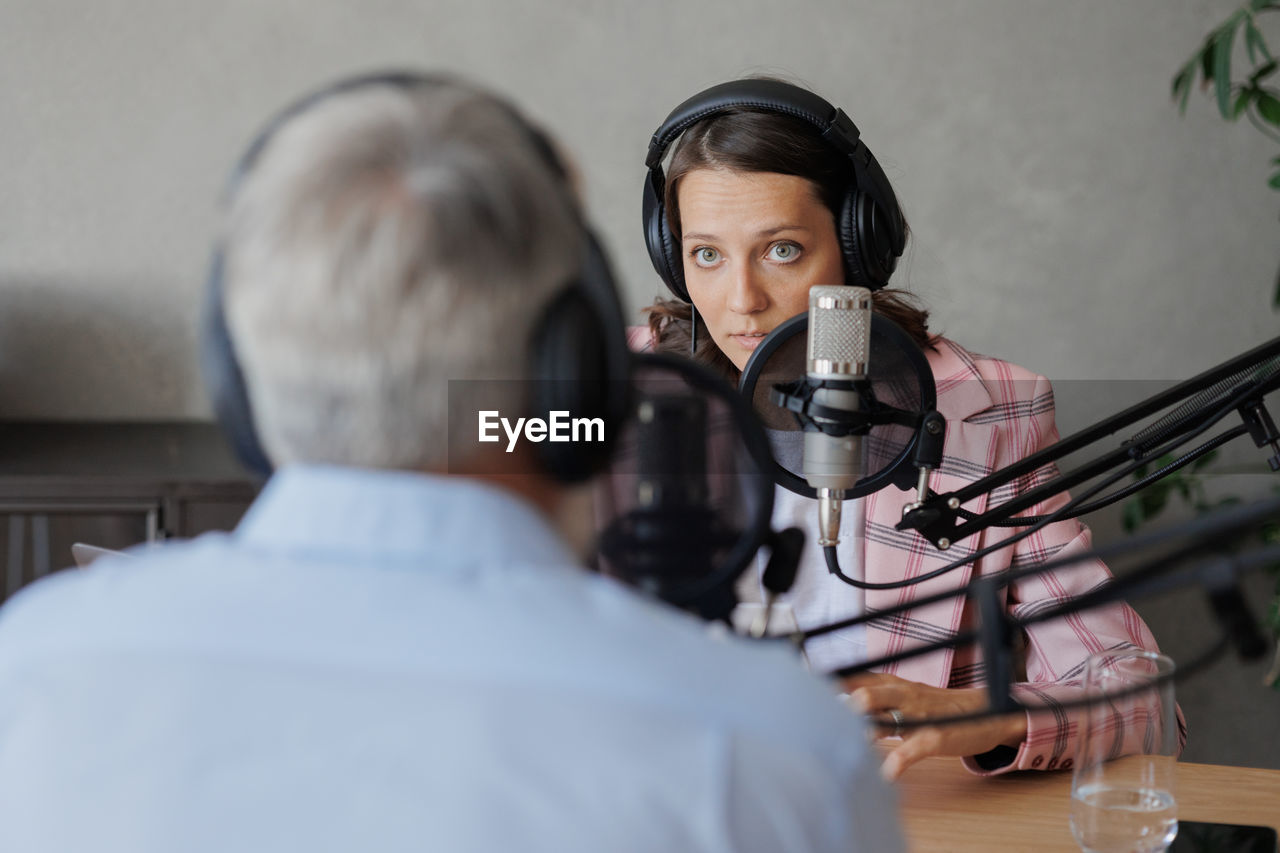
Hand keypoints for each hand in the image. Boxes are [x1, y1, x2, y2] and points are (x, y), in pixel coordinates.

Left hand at [842, 672, 1026, 781]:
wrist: (987, 713)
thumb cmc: (935, 707)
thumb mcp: (903, 695)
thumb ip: (872, 698)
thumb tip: (834, 703)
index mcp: (892, 684)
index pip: (855, 678)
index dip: (829, 686)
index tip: (806, 695)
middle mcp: (903, 693)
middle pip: (866, 693)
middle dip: (843, 708)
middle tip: (824, 723)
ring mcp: (920, 714)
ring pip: (887, 716)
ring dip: (864, 730)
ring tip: (847, 745)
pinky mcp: (936, 736)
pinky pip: (912, 750)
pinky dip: (896, 763)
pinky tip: (885, 775)